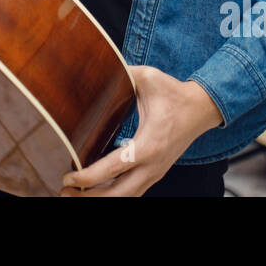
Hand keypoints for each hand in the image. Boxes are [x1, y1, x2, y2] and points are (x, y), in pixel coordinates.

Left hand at [60, 65, 222, 196]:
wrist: (202, 109)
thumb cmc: (174, 93)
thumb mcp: (148, 77)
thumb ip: (123, 72)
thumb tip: (98, 67)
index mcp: (149, 144)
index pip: (114, 167)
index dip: (89, 177)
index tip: (68, 177)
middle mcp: (153, 165)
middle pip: (118, 194)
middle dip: (89, 198)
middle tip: (64, 191)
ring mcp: (156, 172)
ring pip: (125, 197)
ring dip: (100, 199)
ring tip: (74, 195)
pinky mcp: (155, 173)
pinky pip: (133, 192)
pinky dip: (113, 195)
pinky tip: (96, 190)